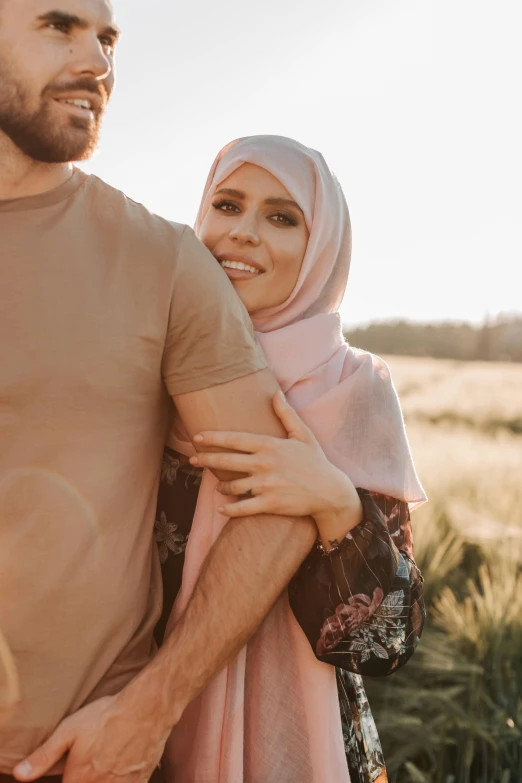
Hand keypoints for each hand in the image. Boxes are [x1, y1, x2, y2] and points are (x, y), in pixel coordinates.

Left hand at [13, 689, 170, 782]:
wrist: (146, 708)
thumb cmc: (106, 717)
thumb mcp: (69, 730)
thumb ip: (44, 756)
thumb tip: (19, 775)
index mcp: (80, 779)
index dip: (71, 779)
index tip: (75, 769)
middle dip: (88, 778)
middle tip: (94, 761)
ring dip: (104, 779)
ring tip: (106, 763)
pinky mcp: (140, 781)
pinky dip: (121, 779)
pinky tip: (121, 765)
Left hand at [191, 391, 362, 542]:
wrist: (330, 491)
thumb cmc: (315, 461)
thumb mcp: (303, 434)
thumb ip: (286, 414)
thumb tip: (275, 392)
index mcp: (269, 445)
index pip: (235, 439)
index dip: (213, 437)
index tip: (197, 437)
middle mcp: (264, 464)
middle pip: (226, 461)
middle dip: (206, 459)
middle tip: (192, 459)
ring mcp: (266, 485)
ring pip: (232, 485)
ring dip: (220, 486)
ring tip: (215, 485)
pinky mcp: (270, 503)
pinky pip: (243, 507)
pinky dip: (229, 508)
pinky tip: (221, 507)